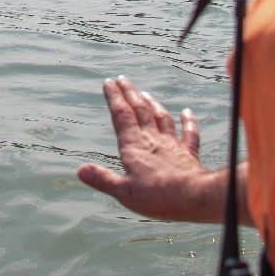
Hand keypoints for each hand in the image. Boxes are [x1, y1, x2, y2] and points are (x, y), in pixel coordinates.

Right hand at [76, 75, 219, 222]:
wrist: (194, 197)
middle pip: (140, 110)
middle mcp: (152, 139)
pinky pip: (189, 133)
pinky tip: (187, 112)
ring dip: (153, 104)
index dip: (113, 97)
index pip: (121, 115)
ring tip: (145, 93)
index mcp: (134, 146)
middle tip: (122, 79)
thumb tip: (80, 170)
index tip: (108, 82)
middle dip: (129, 93)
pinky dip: (188, 121)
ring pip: (161, 118)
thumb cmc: (158, 197)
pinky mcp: (188, 153)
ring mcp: (172, 144)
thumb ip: (103, 179)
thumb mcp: (124, 192)